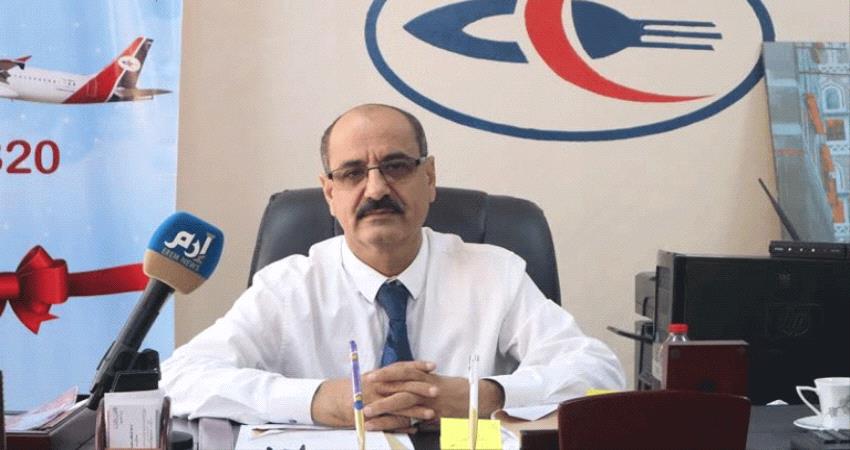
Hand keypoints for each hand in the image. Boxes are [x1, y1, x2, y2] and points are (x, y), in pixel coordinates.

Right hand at [310, 360, 438, 429]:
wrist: (335, 401)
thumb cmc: (359, 387)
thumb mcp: (374, 377)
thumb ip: (392, 375)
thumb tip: (415, 371)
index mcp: (379, 375)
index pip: (400, 368)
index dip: (417, 366)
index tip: (432, 366)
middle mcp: (377, 387)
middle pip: (402, 387)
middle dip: (420, 389)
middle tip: (436, 391)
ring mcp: (374, 403)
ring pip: (398, 407)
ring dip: (416, 411)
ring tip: (431, 414)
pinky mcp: (371, 418)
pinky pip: (389, 423)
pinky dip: (403, 426)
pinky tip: (415, 428)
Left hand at [364, 369, 504, 419]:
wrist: (480, 399)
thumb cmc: (459, 391)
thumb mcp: (440, 384)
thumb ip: (423, 385)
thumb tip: (404, 388)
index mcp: (427, 377)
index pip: (403, 370)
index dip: (386, 372)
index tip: (370, 375)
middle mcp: (427, 386)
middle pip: (400, 383)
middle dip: (380, 385)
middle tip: (362, 387)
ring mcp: (430, 401)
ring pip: (403, 401)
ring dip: (383, 407)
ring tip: (366, 412)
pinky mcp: (435, 415)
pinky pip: (413, 419)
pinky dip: (398, 423)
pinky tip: (384, 427)